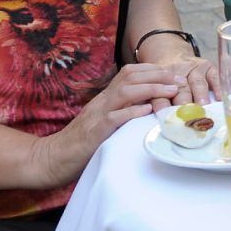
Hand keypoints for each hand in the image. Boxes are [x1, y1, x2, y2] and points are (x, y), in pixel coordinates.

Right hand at [31, 63, 177, 186]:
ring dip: (150, 88)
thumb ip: (121, 112)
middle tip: (179, 80)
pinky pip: (113, 118)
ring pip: (124, 92)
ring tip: (170, 91)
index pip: (129, 74)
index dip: (152, 70)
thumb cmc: (81, 144)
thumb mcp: (104, 122)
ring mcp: (97, 115)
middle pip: (130, 77)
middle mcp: (102, 102)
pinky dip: (131, 112)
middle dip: (157, 75)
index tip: (173, 74)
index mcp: (105, 99)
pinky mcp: (93, 133)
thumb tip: (149, 107)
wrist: (52, 159)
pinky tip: (147, 110)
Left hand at [136, 35, 218, 110]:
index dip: (163, 106)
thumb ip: (154, 101)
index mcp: (160, 80)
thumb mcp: (153, 85)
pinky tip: (221, 97)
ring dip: (200, 94)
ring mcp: (193, 68)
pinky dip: (218, 86)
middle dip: (183, 101)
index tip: (167, 118)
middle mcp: (177, 72)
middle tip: (187, 114)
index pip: (160, 95)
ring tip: (203, 105)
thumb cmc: (162, 76)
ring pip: (197, 82)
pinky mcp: (207, 65)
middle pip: (180, 89)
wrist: (169, 51)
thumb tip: (156, 120)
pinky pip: (214, 76)